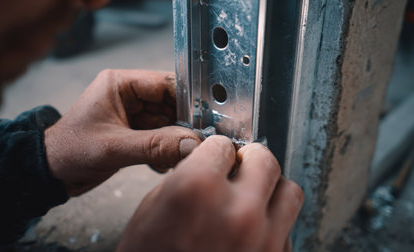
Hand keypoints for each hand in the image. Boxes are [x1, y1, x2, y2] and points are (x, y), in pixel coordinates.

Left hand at [45, 70, 200, 195]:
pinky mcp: (133, 132)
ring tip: (177, 158)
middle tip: (196, 144)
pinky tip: (161, 164)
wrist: (50, 173)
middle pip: (170, 104)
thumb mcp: (113, 147)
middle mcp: (128, 96)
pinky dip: (164, 151)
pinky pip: (159, 137)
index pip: (166, 84)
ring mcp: (132, 115)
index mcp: (120, 84)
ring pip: (167, 123)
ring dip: (174, 142)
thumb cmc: (70, 151)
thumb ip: (155, 146)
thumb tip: (192, 144)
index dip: (188, 101)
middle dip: (183, 126)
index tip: (206, 120)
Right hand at [116, 136, 303, 251]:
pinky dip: (272, 225)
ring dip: (271, 190)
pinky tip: (250, 233)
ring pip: (289, 192)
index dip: (215, 151)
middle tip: (239, 168)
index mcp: (197, 189)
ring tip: (251, 199)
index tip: (216, 157)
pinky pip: (288, 230)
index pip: (223, 145)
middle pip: (266, 159)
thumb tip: (214, 163)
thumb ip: (188, 178)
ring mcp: (263, 243)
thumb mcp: (152, 210)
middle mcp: (237, 212)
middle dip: (249, 161)